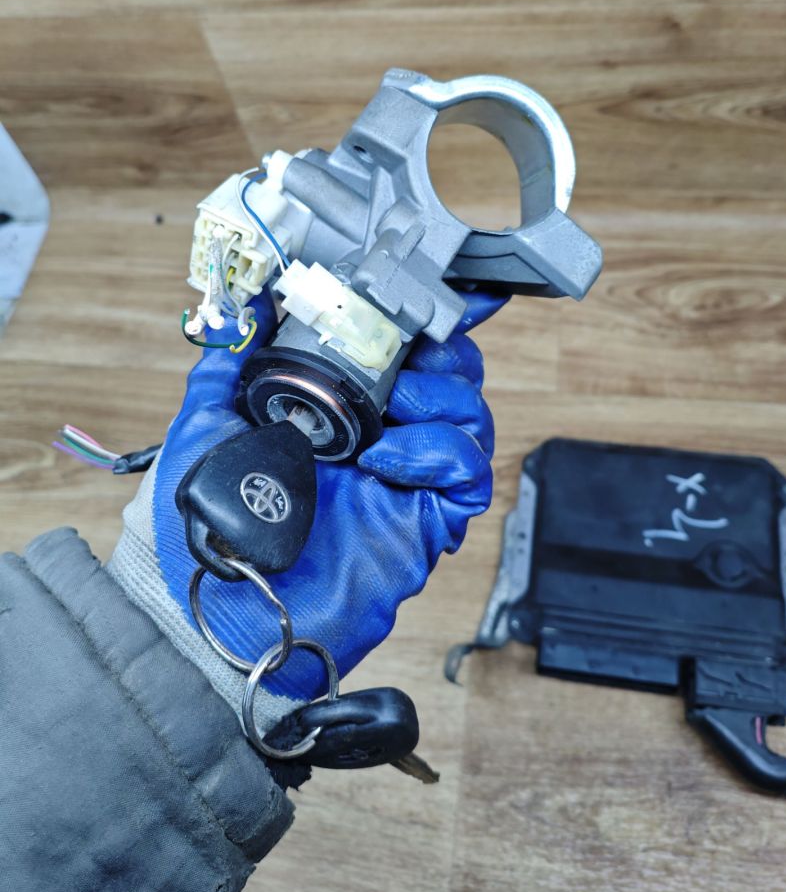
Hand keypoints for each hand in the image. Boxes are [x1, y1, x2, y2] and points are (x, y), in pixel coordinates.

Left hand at [116, 288, 504, 705]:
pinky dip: (440, 450)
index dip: (431, 320)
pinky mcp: (425, 523)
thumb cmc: (208, 520)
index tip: (437, 289)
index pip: (403, 356)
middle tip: (414, 347)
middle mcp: (384, 440)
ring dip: (444, 395)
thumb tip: (252, 303)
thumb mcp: (207, 421)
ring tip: (396, 402)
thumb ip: (231, 359)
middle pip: (453, 379)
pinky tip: (389, 458)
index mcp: (342, 412)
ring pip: (472, 417)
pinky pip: (468, 473)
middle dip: (446, 351)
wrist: (217, 602)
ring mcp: (407, 482)